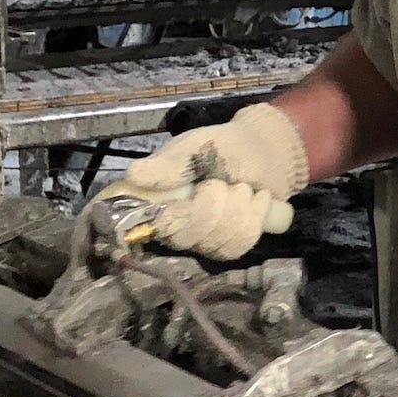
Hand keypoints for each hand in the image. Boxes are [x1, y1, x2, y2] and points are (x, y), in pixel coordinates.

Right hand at [97, 102, 307, 260]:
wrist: (264, 155)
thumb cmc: (224, 148)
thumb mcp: (195, 147)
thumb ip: (169, 164)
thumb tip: (133, 175)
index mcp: (155, 200)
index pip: (151, 224)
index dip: (179, 212)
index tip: (203, 187)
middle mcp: (171, 226)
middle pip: (186, 235)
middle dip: (214, 202)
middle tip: (222, 181)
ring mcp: (199, 242)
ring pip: (216, 241)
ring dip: (237, 206)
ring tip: (240, 187)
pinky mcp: (226, 249)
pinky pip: (238, 244)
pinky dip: (253, 216)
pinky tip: (255, 201)